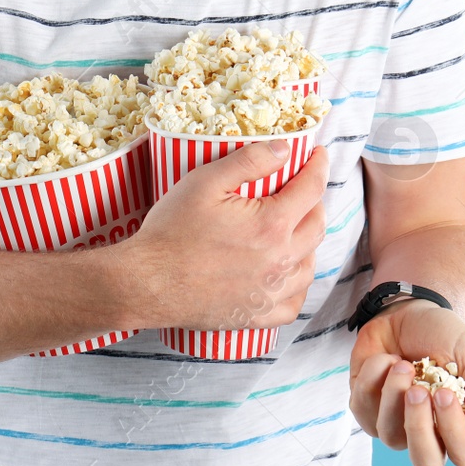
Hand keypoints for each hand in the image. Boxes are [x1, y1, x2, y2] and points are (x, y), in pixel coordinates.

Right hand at [124, 140, 329, 330]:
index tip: (318, 155)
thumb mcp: (205, 181)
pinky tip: (287, 274)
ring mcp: (270, 293)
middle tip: (302, 188)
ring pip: (310, 265)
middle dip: (315, 201)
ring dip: (309, 242)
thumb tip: (284, 149)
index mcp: (272, 225)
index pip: (311, 189)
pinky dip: (298, 285)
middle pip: (317, 225)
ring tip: (295, 228)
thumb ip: (249, 160)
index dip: (318, 166)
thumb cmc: (171, 232)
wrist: (146, 282)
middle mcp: (280, 261)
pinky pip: (294, 304)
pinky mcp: (257, 316)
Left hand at [349, 298, 464, 465]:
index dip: (454, 430)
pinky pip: (363, 406)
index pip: (464, 454)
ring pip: (390, 434)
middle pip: (425, 462)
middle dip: (418, 427)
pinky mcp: (365, 408)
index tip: (445, 392)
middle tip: (418, 390)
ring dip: (393, 394)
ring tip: (402, 364)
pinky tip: (387, 358)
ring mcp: (394, 424)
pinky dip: (374, 375)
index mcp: (461, 424)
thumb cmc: (443, 336)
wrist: (408, 310)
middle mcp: (428, 432)